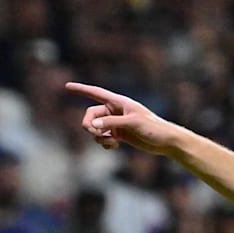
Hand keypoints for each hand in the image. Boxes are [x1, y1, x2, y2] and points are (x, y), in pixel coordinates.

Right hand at [65, 82, 180, 154]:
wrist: (166, 141)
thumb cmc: (153, 128)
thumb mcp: (132, 124)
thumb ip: (111, 123)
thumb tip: (91, 125)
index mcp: (119, 102)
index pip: (96, 93)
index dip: (81, 90)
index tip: (67, 86)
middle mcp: (115, 111)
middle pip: (90, 115)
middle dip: (88, 125)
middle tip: (94, 133)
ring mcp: (116, 123)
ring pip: (95, 128)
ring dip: (97, 137)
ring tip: (110, 142)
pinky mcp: (118, 135)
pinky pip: (102, 138)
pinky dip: (104, 143)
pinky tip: (114, 146)